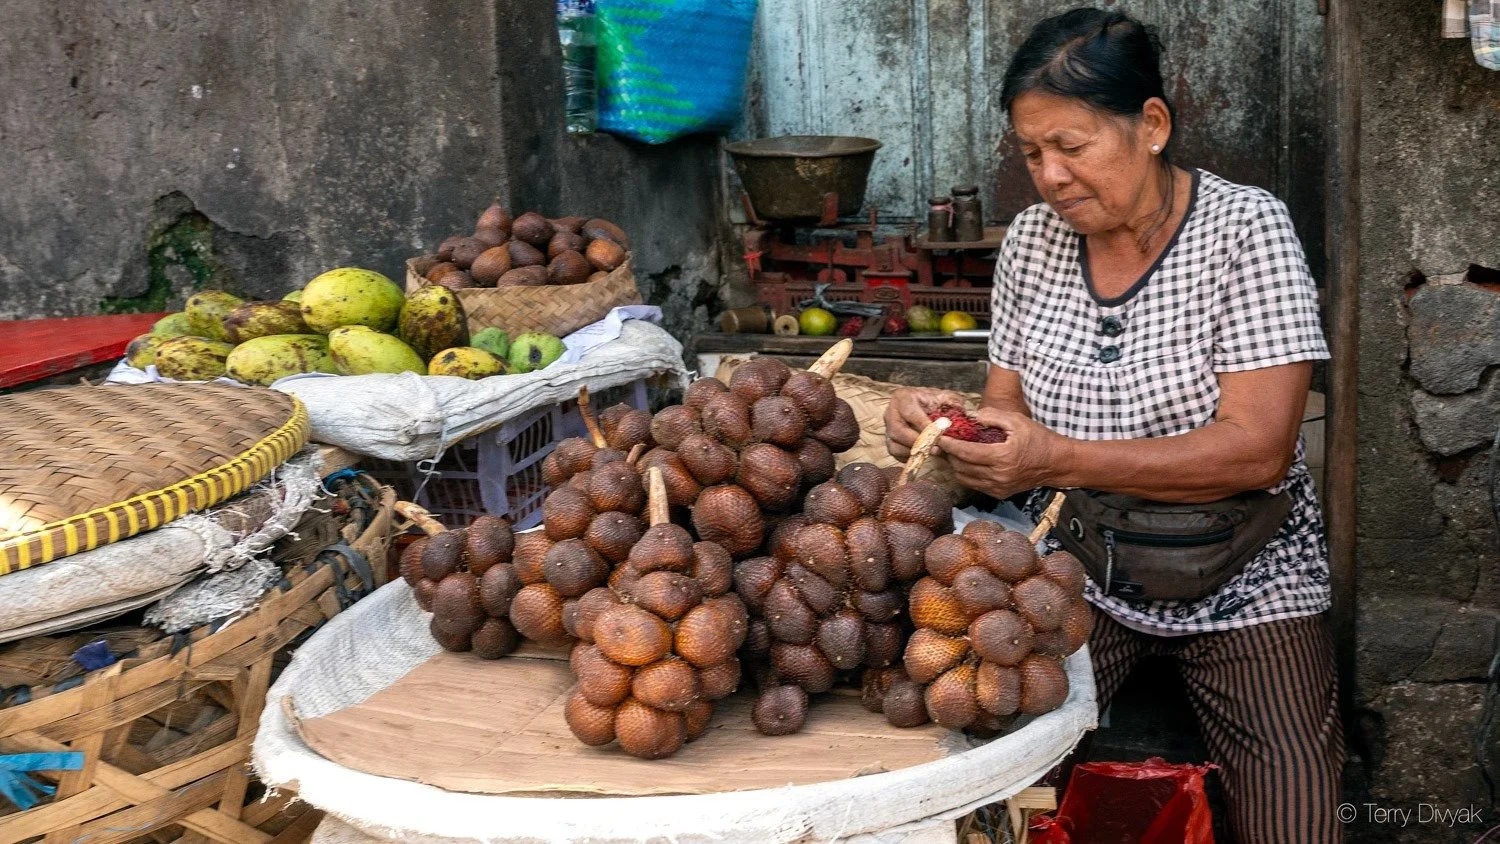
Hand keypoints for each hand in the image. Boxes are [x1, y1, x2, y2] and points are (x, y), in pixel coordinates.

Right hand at [884, 387, 968, 460]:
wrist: (925, 406)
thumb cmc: (935, 402)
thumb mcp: (945, 397)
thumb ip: (952, 403)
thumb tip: (956, 415)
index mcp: (902, 397)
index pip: (910, 413)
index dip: (924, 425)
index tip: (940, 434)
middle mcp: (891, 412)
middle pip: (898, 430)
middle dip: (918, 441)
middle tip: (937, 448)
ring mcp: (888, 428)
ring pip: (895, 444)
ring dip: (914, 451)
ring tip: (934, 452)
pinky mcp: (889, 441)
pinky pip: (896, 453)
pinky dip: (909, 457)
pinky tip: (924, 454)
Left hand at [936, 408, 1069, 498]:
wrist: (1056, 463)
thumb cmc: (1038, 438)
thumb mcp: (1017, 421)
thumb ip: (993, 416)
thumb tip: (971, 417)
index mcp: (1002, 457)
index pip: (966, 453)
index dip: (950, 444)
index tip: (939, 436)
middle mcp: (998, 476)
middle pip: (961, 467)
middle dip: (950, 454)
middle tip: (946, 441)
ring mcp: (998, 488)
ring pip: (965, 478)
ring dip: (956, 465)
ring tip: (955, 451)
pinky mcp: (1000, 494)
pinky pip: (975, 484)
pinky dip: (967, 474)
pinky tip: (968, 461)